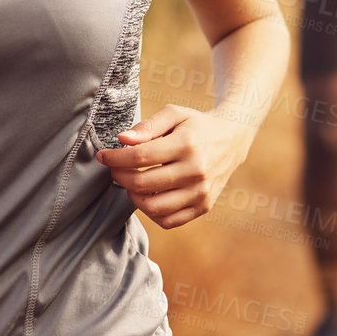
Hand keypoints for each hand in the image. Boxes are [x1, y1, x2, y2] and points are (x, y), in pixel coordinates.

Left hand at [96, 104, 252, 228]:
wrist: (232, 140)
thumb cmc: (196, 125)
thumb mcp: (174, 114)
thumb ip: (147, 126)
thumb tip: (122, 140)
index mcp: (187, 144)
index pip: (140, 156)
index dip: (116, 158)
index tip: (104, 156)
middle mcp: (196, 171)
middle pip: (143, 183)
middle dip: (120, 177)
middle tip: (115, 169)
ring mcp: (201, 192)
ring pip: (153, 208)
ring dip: (133, 196)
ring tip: (131, 183)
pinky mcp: (204, 206)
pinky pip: (169, 221)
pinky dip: (152, 213)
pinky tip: (148, 196)